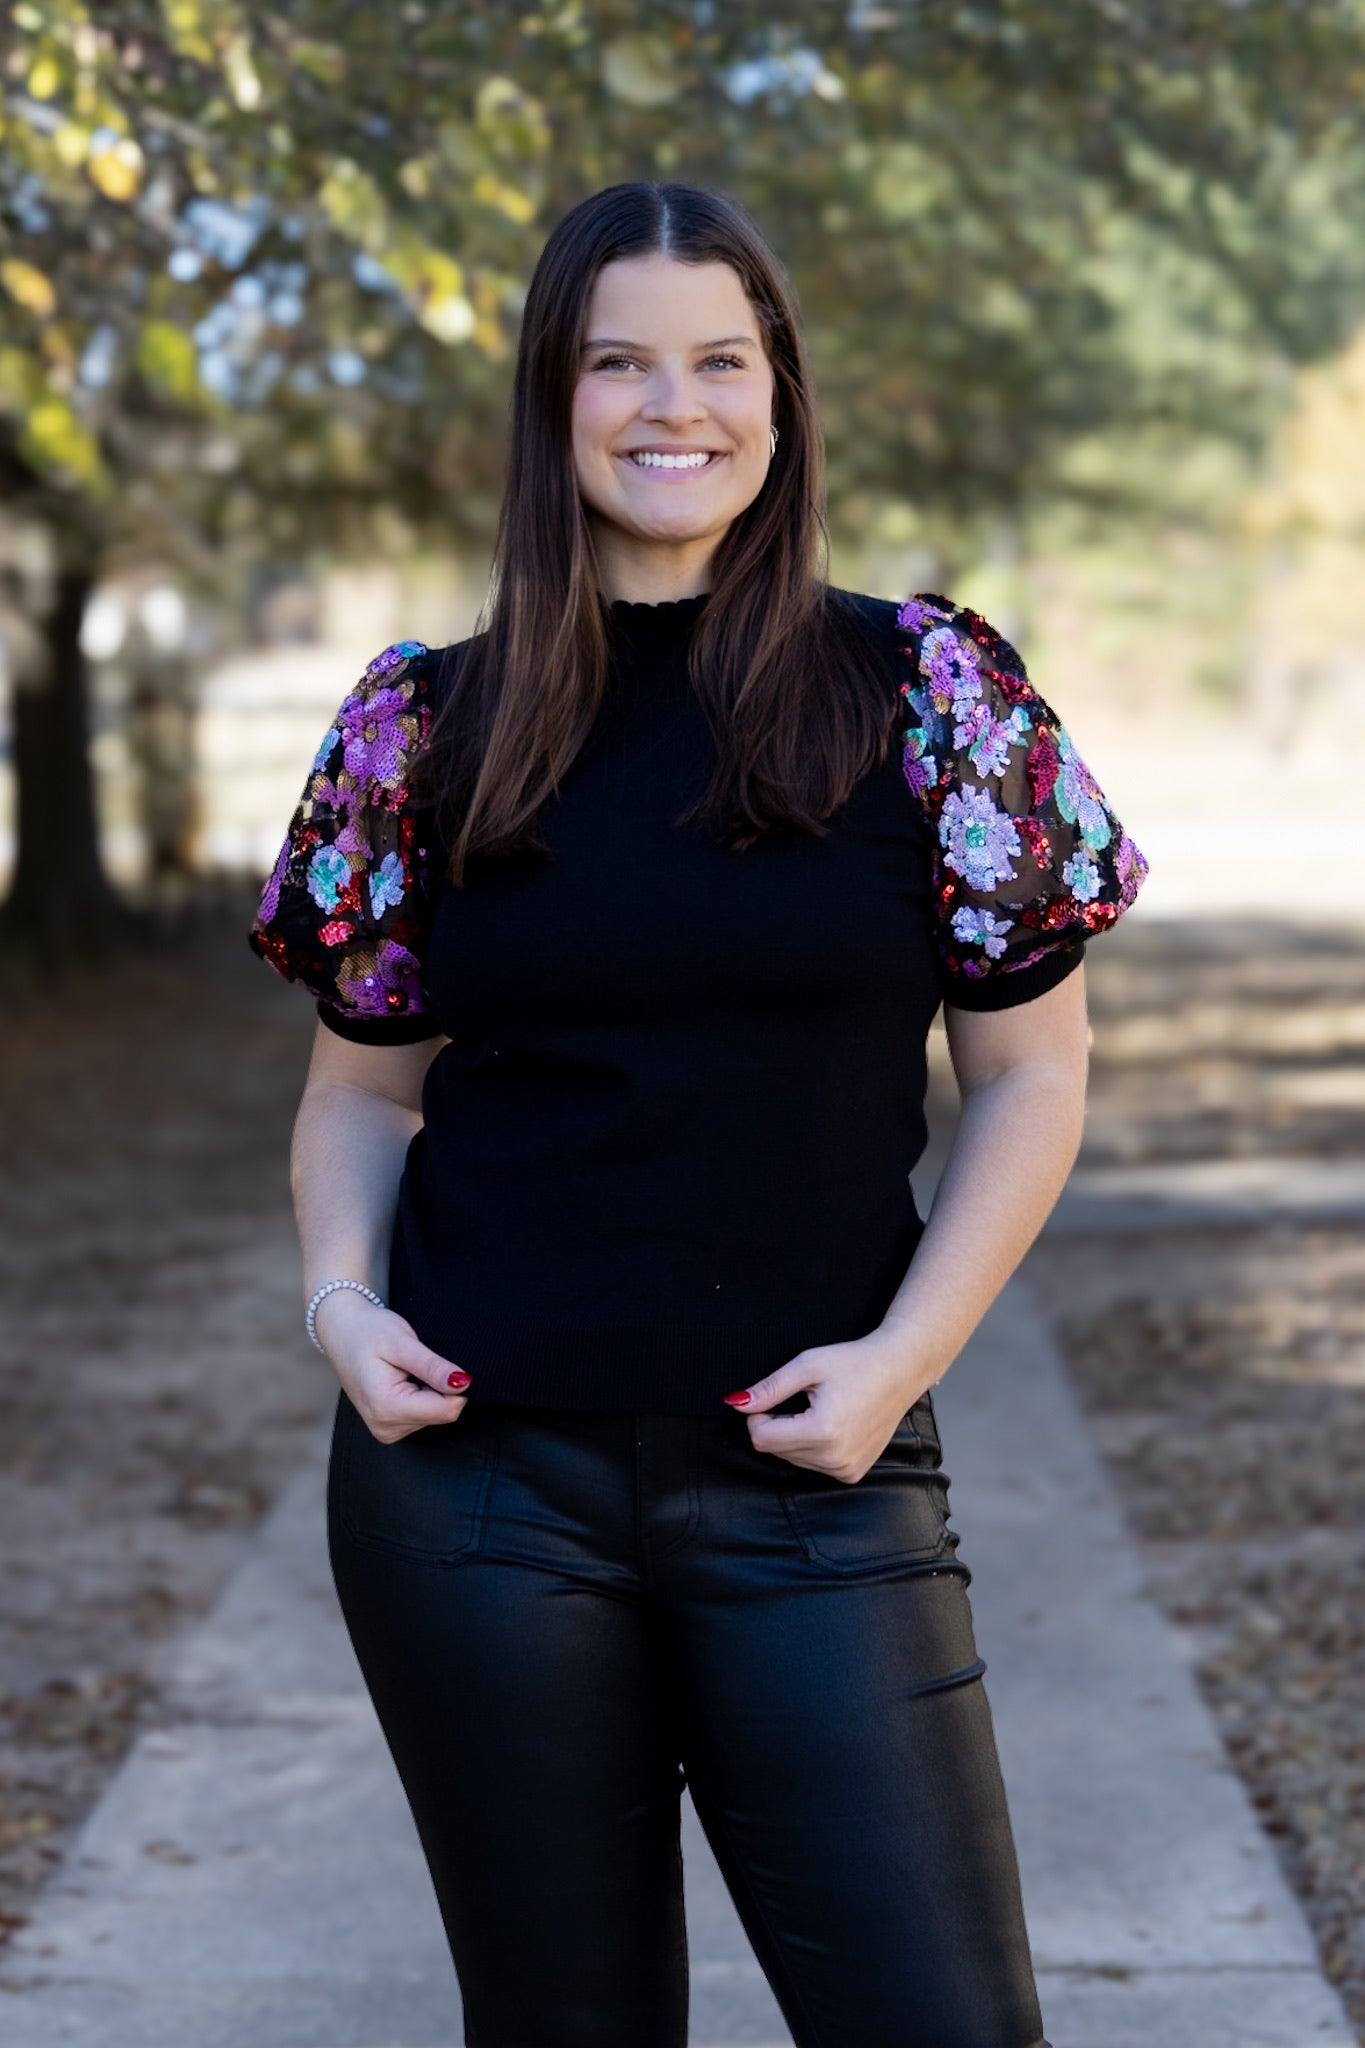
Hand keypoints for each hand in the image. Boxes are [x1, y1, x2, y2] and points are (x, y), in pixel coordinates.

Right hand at [312, 1288, 471, 1443]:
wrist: (342, 1332)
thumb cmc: (368, 1331)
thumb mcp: (402, 1342)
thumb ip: (433, 1366)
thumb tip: (463, 1383)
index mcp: (387, 1407)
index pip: (447, 1410)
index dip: (455, 1386)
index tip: (439, 1363)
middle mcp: (385, 1426)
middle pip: (442, 1414)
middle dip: (439, 1387)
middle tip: (416, 1364)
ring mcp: (385, 1430)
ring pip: (434, 1415)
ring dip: (429, 1391)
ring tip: (405, 1370)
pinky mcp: (388, 1427)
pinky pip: (422, 1416)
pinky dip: (421, 1397)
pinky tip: (403, 1380)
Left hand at [723, 1328, 940, 1484]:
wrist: (901, 1370)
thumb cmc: (856, 1362)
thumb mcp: (807, 1365)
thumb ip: (769, 1388)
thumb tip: (735, 1403)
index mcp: (822, 1432)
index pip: (761, 1439)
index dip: (758, 1416)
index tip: (776, 1397)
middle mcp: (835, 1458)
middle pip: (775, 1451)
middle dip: (778, 1425)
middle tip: (804, 1400)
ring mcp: (846, 1470)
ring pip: (792, 1460)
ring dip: (795, 1437)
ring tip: (823, 1410)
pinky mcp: (852, 1474)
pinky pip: (813, 1465)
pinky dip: (813, 1447)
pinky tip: (833, 1424)